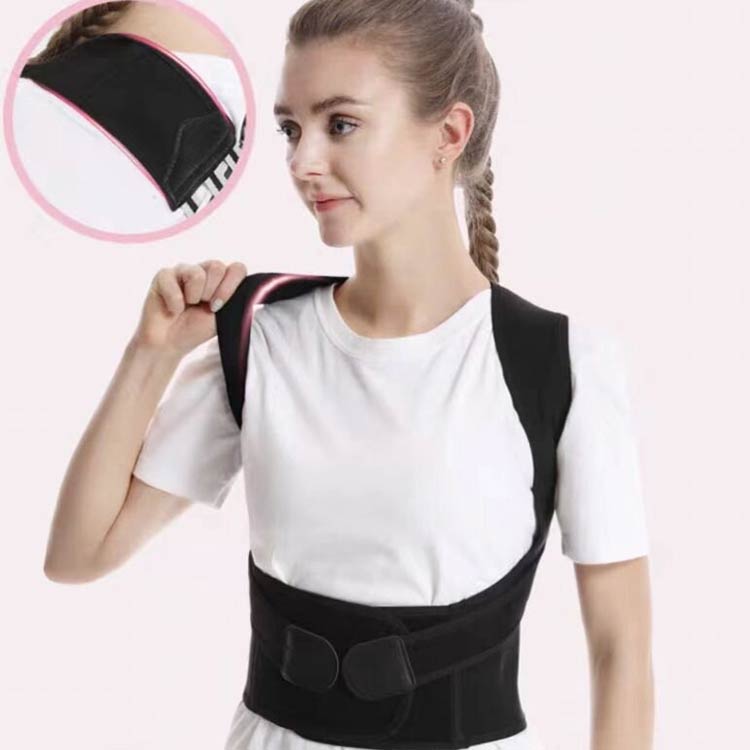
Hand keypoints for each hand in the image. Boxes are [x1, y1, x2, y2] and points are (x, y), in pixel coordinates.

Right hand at [132, 260, 246, 357]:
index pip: (237, 268)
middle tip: (201, 306)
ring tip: (187, 306)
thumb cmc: (197, 329)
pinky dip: (175, 302)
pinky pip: (173, 280)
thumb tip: (254, 292)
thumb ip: (239, 301)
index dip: (230, 287)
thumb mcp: (225, 317)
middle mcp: (204, 270)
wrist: (170, 344)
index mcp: (221, 279)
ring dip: (193, 296)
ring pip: (196, 273)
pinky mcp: (163, 275)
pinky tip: (173, 309)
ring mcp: (183, 270)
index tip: (219, 306)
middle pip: (217, 266)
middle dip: (211, 292)